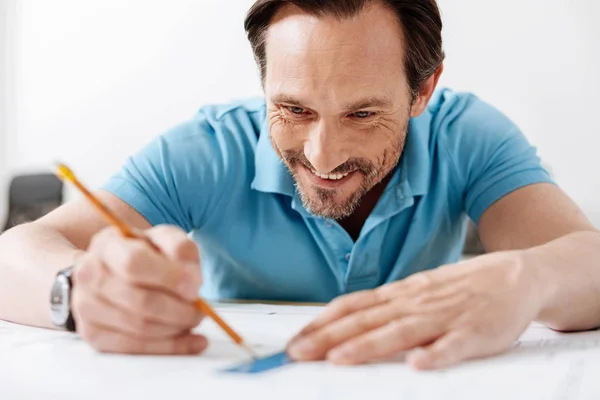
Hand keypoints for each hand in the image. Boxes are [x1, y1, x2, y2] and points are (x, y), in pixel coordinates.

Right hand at [72, 225, 205, 354]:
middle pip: (139, 301)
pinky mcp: (91, 333)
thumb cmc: (145, 254)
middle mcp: (89, 274)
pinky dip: (167, 347)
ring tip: (192, 321)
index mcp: (108, 244)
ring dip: (175, 329)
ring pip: (139, 328)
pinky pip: (133, 348)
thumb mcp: (165, 239)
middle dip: (179, 310)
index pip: (134, 263)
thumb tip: (191, 281)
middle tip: (200, 311)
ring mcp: (85, 306)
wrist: (112, 271)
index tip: (194, 288)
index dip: (169, 278)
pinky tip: (189, 341)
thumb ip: (181, 249)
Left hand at [287, 251, 546, 369]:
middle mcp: (414, 302)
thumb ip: (386, 309)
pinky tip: (418, 365)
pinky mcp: (474, 332)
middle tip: (298, 353)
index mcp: (399, 294)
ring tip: (339, 359)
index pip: (352, 306)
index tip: (295, 340)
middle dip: (328, 337)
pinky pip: (453, 345)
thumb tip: (346, 324)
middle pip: (366, 320)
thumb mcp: (416, 292)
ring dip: (368, 345)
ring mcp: (444, 316)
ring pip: (400, 331)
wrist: (514, 275)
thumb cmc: (460, 288)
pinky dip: (435, 354)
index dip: (321, 323)